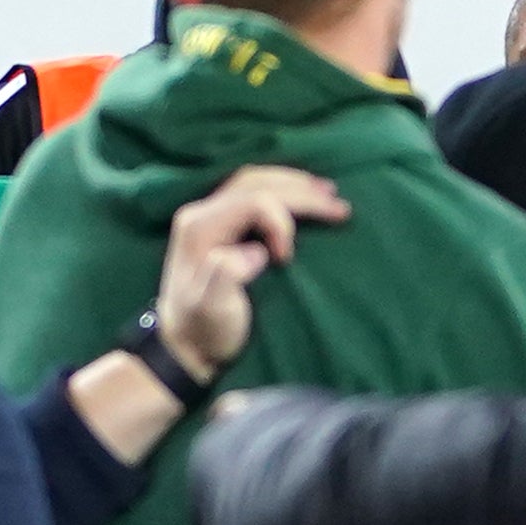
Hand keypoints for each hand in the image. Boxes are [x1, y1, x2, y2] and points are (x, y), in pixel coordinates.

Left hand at [154, 163, 350, 378]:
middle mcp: (202, 213)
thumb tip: (254, 252)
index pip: (252, 202)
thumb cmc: (204, 329)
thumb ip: (224, 276)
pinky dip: (284, 189)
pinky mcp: (221, 223)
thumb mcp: (211, 309)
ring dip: (295, 185)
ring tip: (330, 193)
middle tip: (339, 208)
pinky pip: (254, 191)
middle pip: (257, 184)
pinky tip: (307, 193)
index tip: (288, 259)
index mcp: (199, 227)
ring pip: (256, 181)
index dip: (280, 223)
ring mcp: (210, 215)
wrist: (186, 343)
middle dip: (302, 194)